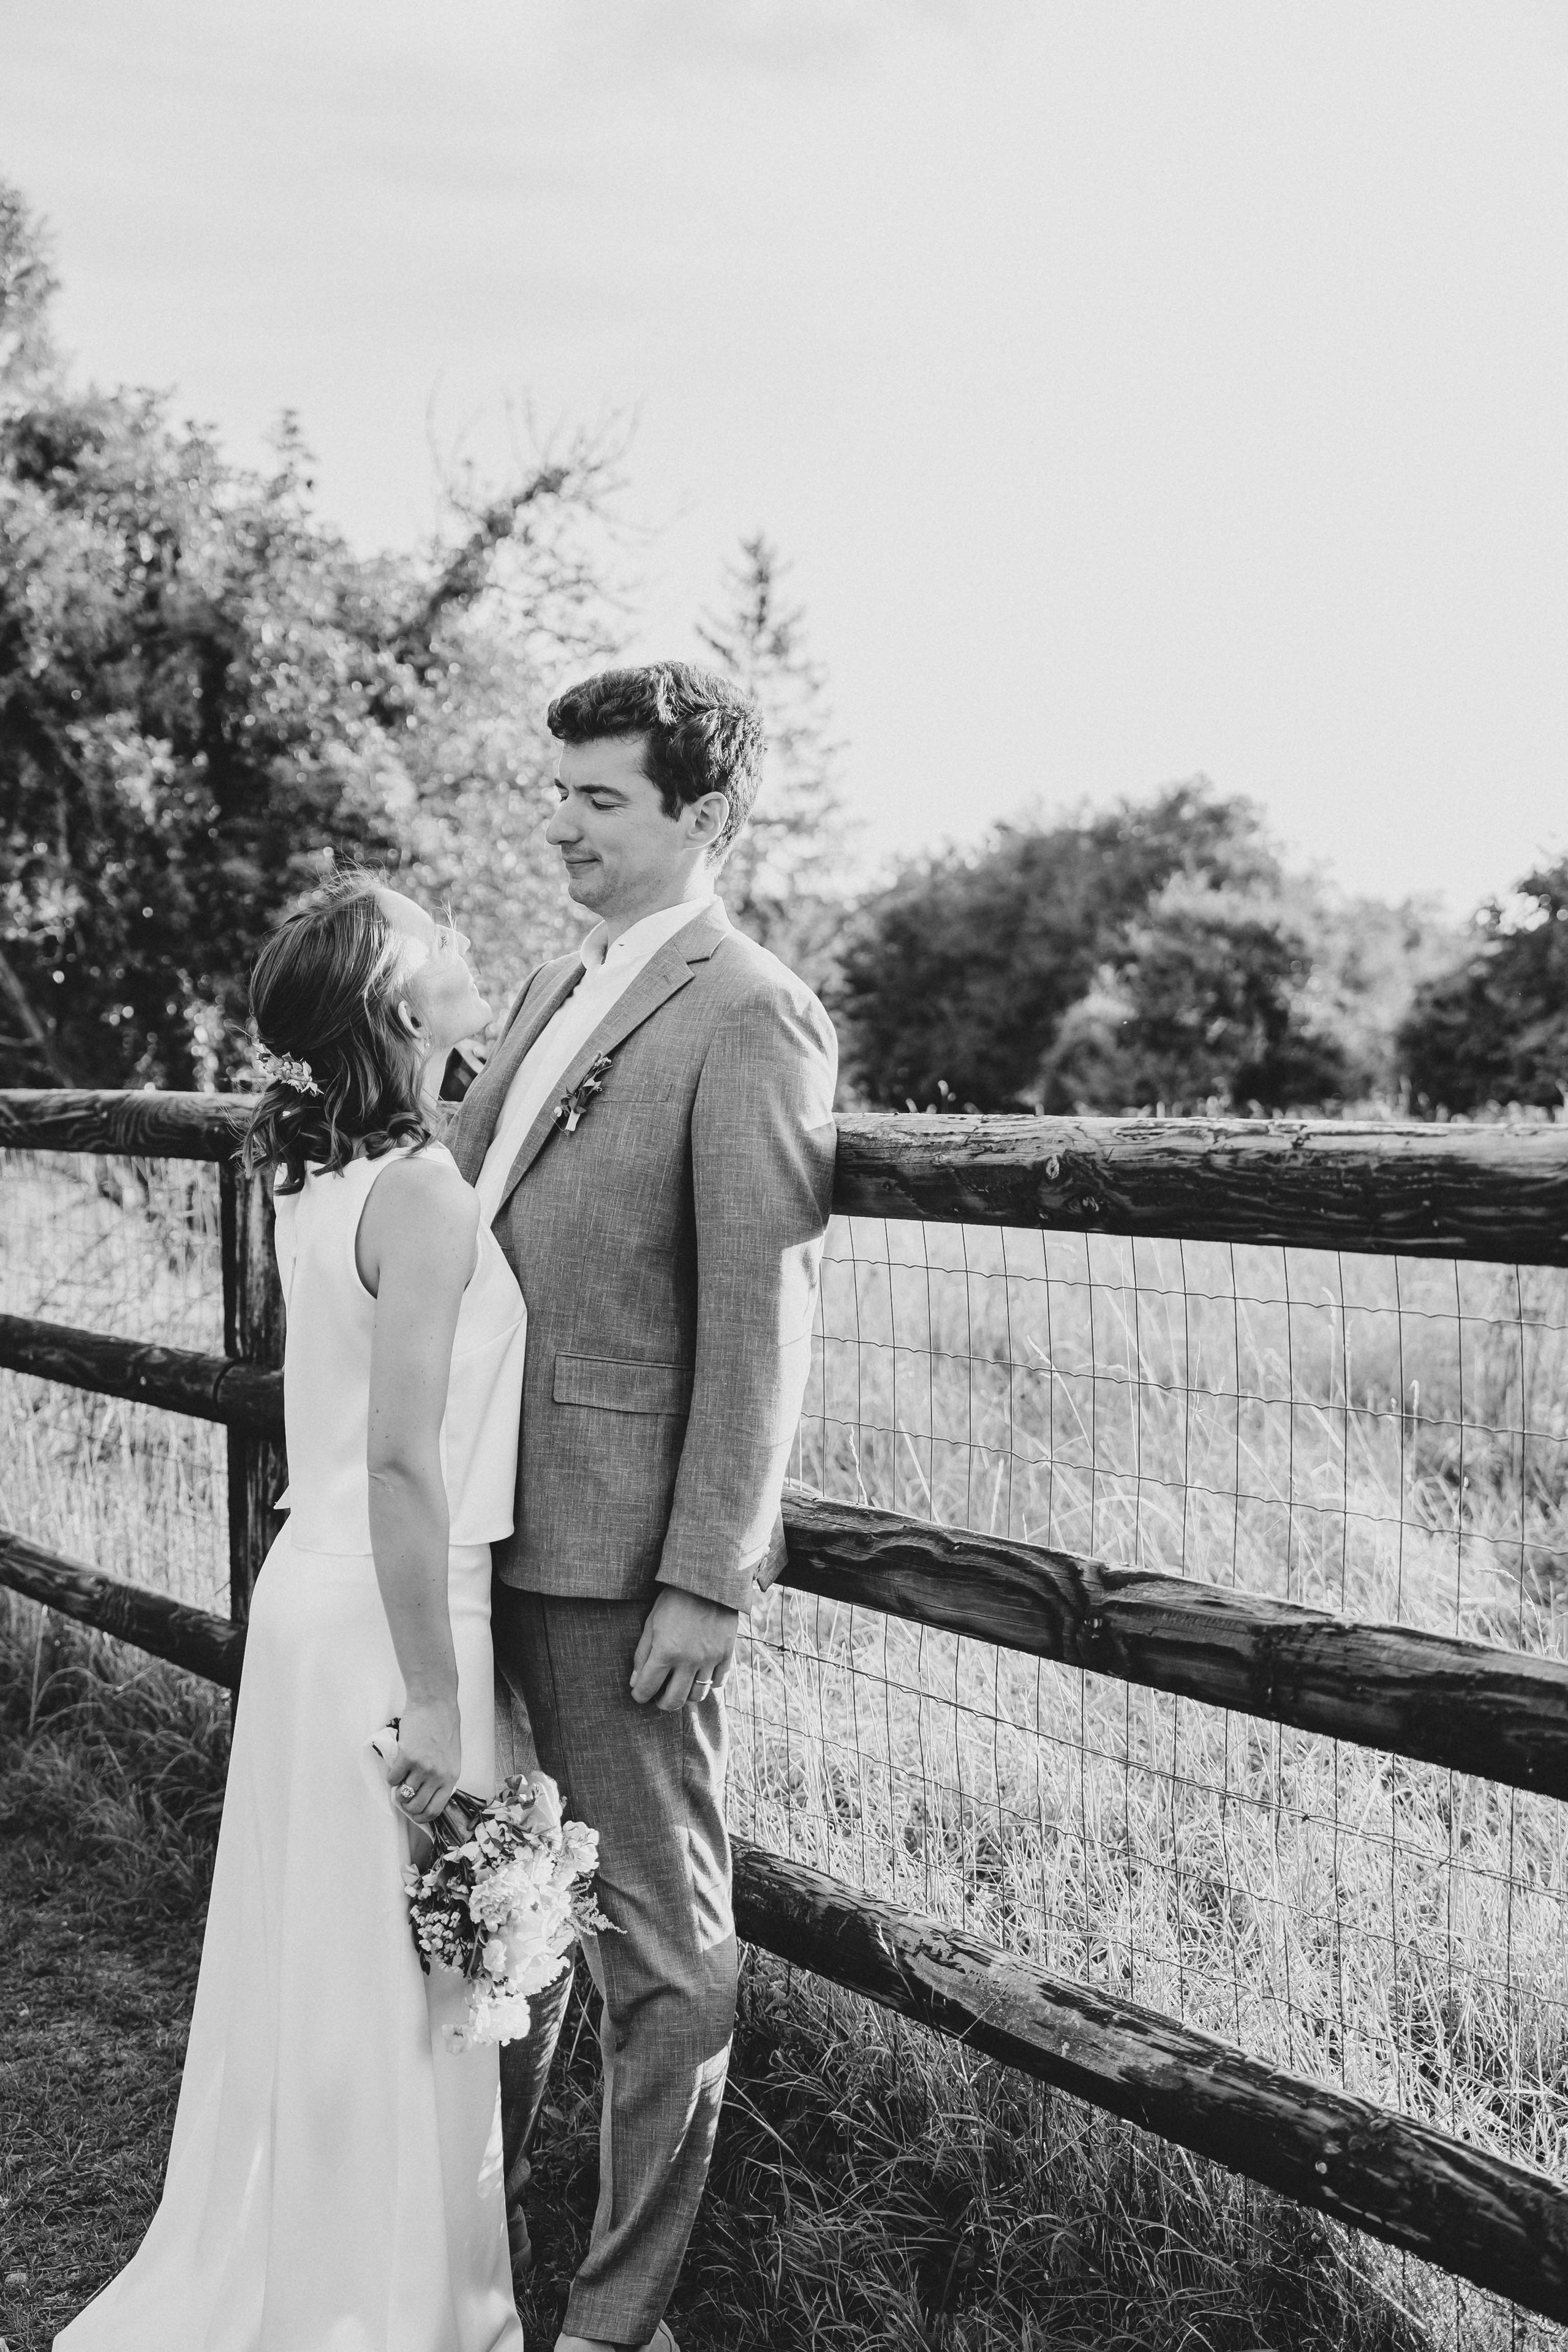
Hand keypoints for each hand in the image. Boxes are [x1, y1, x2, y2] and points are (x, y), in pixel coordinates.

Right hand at [384, 1692, 461, 1824]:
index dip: (421, 1817)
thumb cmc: (443, 1728)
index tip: (414, 1814)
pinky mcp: (407, 1757)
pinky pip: (393, 1778)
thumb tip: (425, 1796)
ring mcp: (422, 1767)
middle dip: (406, 1806)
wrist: (435, 1705)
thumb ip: (441, 1777)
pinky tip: (396, 1767)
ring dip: (398, 1791)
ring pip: (403, 1795)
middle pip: (416, 1807)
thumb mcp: (451, 1758)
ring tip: (399, 1781)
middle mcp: (438, 1775)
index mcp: (451, 1777)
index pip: (435, 1810)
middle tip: (403, 1797)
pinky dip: (391, 1777)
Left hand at [630, 1587, 737, 1711]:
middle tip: (659, 1698)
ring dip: (686, 1696)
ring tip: (680, 1687)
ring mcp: (710, 1659)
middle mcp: (689, 1660)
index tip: (639, 1694)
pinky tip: (700, 1676)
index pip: (647, 1689)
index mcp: (665, 1652)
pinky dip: (709, 1685)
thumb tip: (635, 1682)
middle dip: (662, 1704)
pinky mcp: (726, 1654)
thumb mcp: (651, 1623)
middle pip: (674, 1701)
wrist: (708, 1581)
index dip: (639, 1696)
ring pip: (698, 1695)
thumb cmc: (674, 1599)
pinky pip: (719, 1682)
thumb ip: (642, 1654)